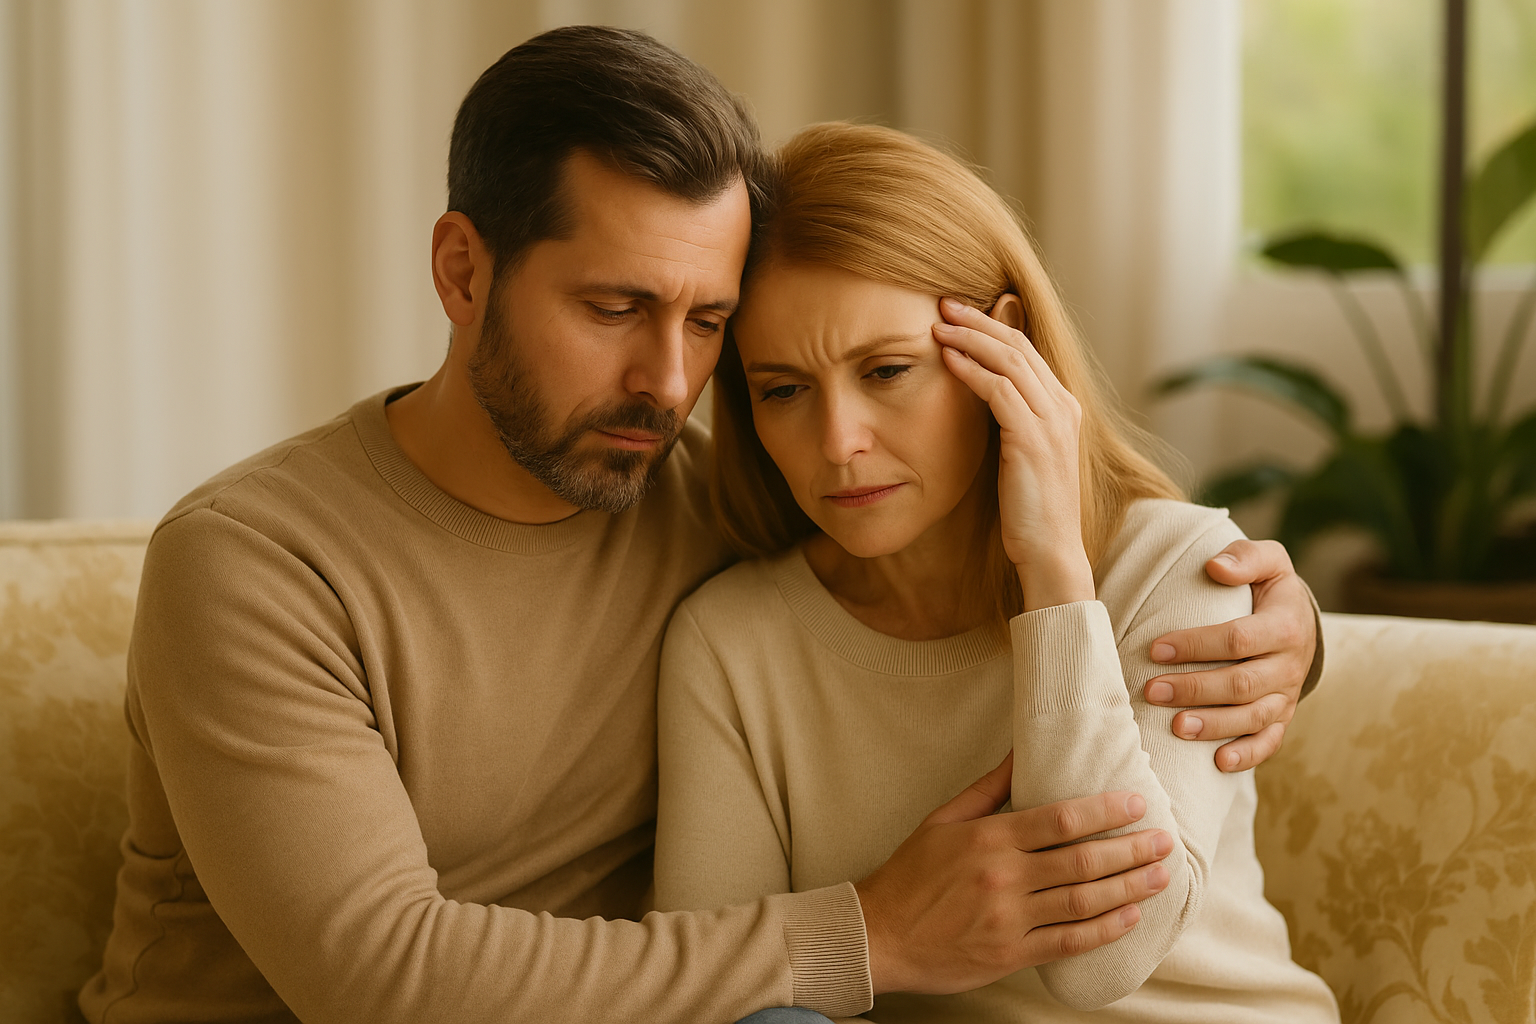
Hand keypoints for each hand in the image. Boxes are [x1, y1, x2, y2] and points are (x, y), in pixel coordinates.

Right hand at [856, 752, 1172, 995]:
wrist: (880, 934)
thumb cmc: (910, 875)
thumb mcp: (942, 821)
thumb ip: (988, 789)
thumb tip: (1021, 752)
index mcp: (989, 839)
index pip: (1060, 820)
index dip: (1105, 812)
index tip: (1137, 805)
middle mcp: (1003, 877)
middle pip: (1082, 861)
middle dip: (1131, 850)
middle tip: (1164, 841)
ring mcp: (1009, 919)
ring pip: (1083, 901)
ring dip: (1129, 888)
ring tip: (1159, 876)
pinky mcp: (1011, 953)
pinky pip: (1069, 941)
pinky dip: (1104, 929)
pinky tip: (1130, 917)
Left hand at [934, 297, 1093, 609]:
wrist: (1049, 550)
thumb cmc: (1028, 509)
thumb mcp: (1019, 455)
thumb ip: (1008, 421)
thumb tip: (979, 396)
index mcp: (1062, 407)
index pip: (1025, 351)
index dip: (991, 327)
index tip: (957, 313)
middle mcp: (1062, 407)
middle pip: (1018, 345)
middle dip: (979, 320)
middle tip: (944, 303)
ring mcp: (1051, 421)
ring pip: (1009, 360)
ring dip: (970, 338)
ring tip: (938, 324)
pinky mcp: (1033, 439)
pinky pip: (999, 391)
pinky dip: (972, 370)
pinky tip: (947, 360)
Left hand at [1143, 538, 1316, 772]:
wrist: (1300, 620)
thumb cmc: (1270, 588)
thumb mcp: (1269, 561)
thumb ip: (1246, 557)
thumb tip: (1215, 566)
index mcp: (1285, 626)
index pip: (1238, 639)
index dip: (1196, 645)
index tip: (1155, 648)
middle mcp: (1289, 665)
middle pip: (1241, 684)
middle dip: (1194, 689)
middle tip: (1152, 691)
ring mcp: (1286, 695)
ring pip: (1252, 718)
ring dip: (1213, 725)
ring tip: (1176, 728)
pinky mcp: (1282, 717)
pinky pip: (1269, 742)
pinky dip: (1246, 755)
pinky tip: (1217, 762)